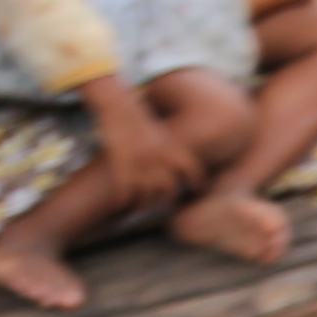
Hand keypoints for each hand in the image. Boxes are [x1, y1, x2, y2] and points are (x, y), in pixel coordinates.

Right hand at [84, 77, 200, 210]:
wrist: (119, 108)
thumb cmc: (139, 119)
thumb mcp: (161, 132)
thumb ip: (170, 149)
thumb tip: (173, 164)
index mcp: (172, 148)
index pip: (192, 170)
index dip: (197, 182)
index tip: (197, 189)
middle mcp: (160, 159)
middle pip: (169, 189)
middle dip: (167, 199)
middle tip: (164, 204)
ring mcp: (141, 164)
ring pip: (148, 195)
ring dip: (145, 204)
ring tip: (141, 208)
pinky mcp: (122, 166)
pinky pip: (125, 192)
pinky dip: (124, 201)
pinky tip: (122, 204)